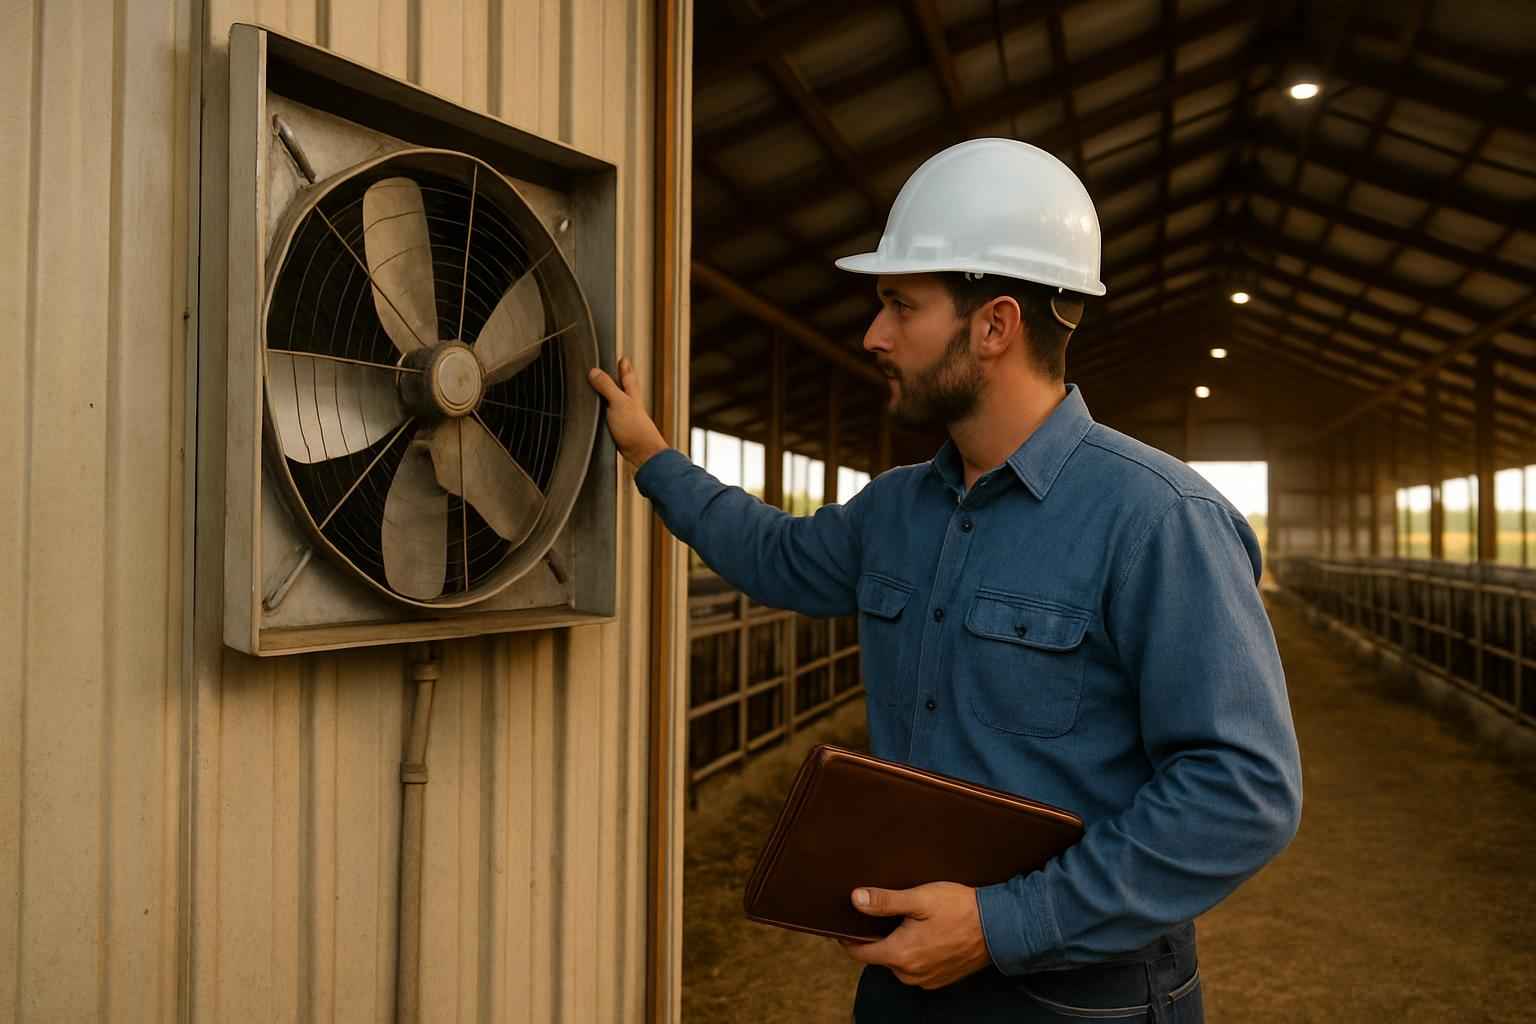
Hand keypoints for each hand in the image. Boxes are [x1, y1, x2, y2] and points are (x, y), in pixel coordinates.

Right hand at [587, 356, 668, 468]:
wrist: (642, 453)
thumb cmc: (635, 428)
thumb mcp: (618, 403)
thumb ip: (606, 387)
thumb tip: (594, 372)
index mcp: (631, 394)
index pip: (627, 375)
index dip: (624, 366)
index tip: (622, 357)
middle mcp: (629, 404)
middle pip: (624, 387)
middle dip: (619, 379)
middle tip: (616, 369)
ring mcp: (625, 417)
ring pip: (617, 402)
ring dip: (611, 396)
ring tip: (603, 389)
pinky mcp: (619, 430)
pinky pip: (611, 416)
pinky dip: (605, 413)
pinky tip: (600, 414)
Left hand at [837, 883, 992, 989]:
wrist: (999, 926)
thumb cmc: (960, 909)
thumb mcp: (920, 898)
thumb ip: (885, 901)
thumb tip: (855, 899)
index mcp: (900, 955)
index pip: (859, 953)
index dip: (848, 937)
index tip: (843, 924)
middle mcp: (910, 974)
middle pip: (879, 956)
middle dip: (877, 937)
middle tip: (885, 913)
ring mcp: (926, 979)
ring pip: (898, 962)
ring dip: (897, 944)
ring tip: (909, 920)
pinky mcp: (939, 979)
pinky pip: (916, 967)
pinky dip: (915, 952)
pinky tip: (926, 933)